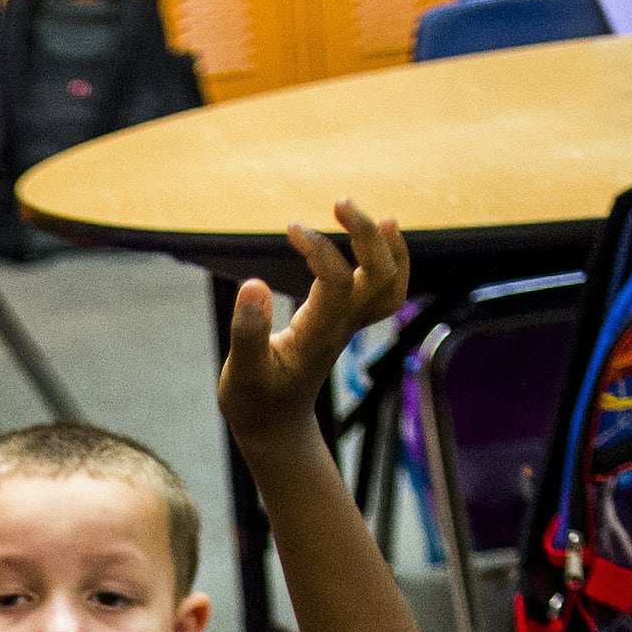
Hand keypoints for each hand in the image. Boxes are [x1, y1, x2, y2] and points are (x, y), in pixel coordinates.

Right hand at [215, 199, 410, 445]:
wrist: (276, 428)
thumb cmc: (255, 402)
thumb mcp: (241, 372)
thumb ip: (248, 331)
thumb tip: (254, 283)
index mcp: (318, 335)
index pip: (335, 281)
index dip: (319, 249)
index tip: (291, 228)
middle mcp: (341, 326)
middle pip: (379, 277)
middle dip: (368, 236)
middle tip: (341, 202)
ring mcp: (347, 325)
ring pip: (389, 284)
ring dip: (388, 248)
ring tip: (379, 217)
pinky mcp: (343, 322)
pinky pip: (383, 290)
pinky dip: (389, 261)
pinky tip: (376, 237)